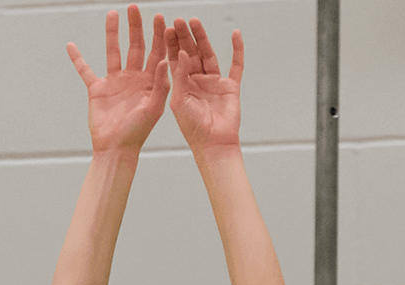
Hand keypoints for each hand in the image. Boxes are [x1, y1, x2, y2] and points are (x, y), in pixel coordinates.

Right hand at [68, 5, 168, 151]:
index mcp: (150, 82)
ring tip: (112, 14)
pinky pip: (85, 70)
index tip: (160, 17)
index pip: (156, 53)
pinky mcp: (97, 89)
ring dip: (113, 33)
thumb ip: (160, 84)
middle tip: (135, 7)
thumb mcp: (154, 108)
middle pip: (135, 46)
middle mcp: (134, 78)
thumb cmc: (138, 132)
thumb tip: (166, 59)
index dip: (158, 35)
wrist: (116, 148)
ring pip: (113, 52)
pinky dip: (78, 59)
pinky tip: (71, 45)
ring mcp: (115, 82)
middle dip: (136, 27)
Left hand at [166, 18, 242, 150]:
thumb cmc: (192, 128)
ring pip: (209, 54)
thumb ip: (179, 76)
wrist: (212, 144)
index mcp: (182, 85)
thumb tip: (181, 52)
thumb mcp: (178, 100)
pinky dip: (237, 50)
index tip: (167, 28)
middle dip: (185, 36)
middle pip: (191, 52)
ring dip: (203, 38)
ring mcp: (214, 82)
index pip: (175, 59)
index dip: (172, 43)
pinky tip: (235, 35)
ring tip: (196, 21)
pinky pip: (236, 65)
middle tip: (179, 20)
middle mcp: (197, 81)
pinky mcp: (231, 86)